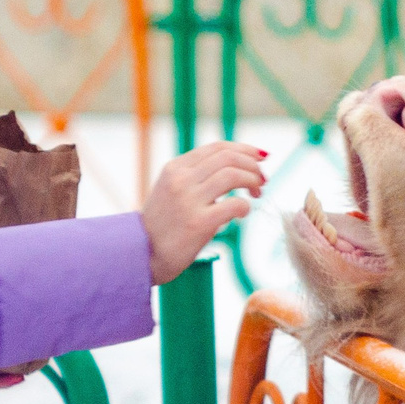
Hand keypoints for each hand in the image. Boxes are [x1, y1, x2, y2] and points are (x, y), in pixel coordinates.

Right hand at [145, 142, 266, 284]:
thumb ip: (195, 177)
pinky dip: (245, 206)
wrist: (142, 255)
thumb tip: (234, 168)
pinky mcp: (198, 223)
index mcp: (175, 168)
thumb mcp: (170, 190)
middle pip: (229, 157)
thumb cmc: (162, 226)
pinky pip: (234, 205)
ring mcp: (188, 200)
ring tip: (257, 193)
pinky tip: (243, 213)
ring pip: (233, 175)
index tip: (260, 157)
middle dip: (253, 165)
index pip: (217, 147)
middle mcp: (180, 179)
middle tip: (262, 179)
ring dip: (253, 181)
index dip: (245, 149)